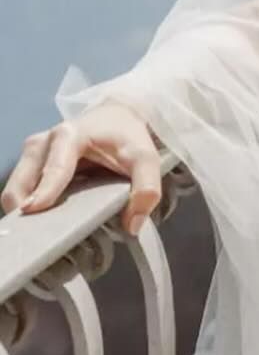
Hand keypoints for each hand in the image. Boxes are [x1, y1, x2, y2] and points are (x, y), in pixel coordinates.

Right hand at [2, 102, 163, 238]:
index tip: (34, 210)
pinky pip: (21, 193)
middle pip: (22, 184)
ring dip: (27, 213)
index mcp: (68, 135)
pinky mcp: (29, 166)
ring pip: (16, 191)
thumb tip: (133, 225)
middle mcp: (42, 143)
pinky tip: (47, 221)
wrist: (116, 118)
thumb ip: (146, 187)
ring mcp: (32, 155)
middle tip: (44, 237)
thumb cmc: (127, 137)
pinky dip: (30, 208)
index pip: (54, 168)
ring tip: (46, 233)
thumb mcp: (145, 157)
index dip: (45, 191)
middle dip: (28, 210)